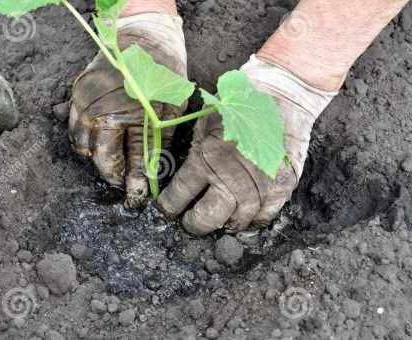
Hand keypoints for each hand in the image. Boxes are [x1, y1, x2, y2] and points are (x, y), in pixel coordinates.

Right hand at [69, 13, 187, 207]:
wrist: (144, 35)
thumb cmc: (162, 71)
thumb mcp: (169, 109)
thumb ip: (158, 143)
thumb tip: (151, 174)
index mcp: (124, 117)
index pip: (128, 163)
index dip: (134, 184)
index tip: (138, 198)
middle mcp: (98, 113)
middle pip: (101, 159)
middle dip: (113, 176)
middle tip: (124, 184)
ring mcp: (83, 103)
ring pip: (82, 147)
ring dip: (96, 159)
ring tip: (113, 163)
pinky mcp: (75, 95)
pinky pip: (73, 128)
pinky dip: (84, 141)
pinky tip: (98, 143)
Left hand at [157, 56, 336, 234]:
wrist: (282, 93)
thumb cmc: (238, 103)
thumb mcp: (205, 122)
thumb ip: (195, 150)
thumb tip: (178, 175)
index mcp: (206, 157)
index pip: (180, 195)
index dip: (169, 206)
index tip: (167, 210)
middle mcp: (231, 174)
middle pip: (208, 217)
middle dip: (195, 223)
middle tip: (191, 222)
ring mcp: (259, 183)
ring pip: (237, 221)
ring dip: (225, 224)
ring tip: (219, 222)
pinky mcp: (282, 185)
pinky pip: (265, 216)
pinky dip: (254, 221)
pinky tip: (245, 218)